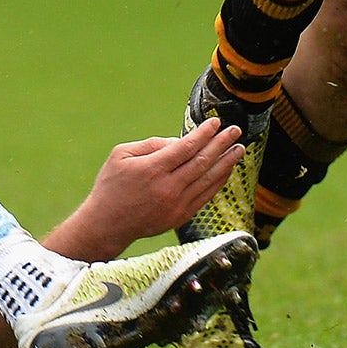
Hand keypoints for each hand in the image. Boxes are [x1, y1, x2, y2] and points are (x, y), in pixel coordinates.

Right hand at [82, 120, 244, 245]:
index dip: (204, 133)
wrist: (107, 224)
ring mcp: (176, 205)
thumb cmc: (111, 185)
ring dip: (226, 163)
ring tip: (239, 149)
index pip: (186, 147)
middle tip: (236, 131)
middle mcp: (167, 188)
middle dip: (222, 144)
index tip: (216, 122)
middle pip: (202, 161)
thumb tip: (179, 141)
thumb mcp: (121, 154)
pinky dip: (218, 182)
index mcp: (152, 169)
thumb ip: (152, 144)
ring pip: (208, 180)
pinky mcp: (180, 217)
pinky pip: (205, 196)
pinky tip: (226, 170)